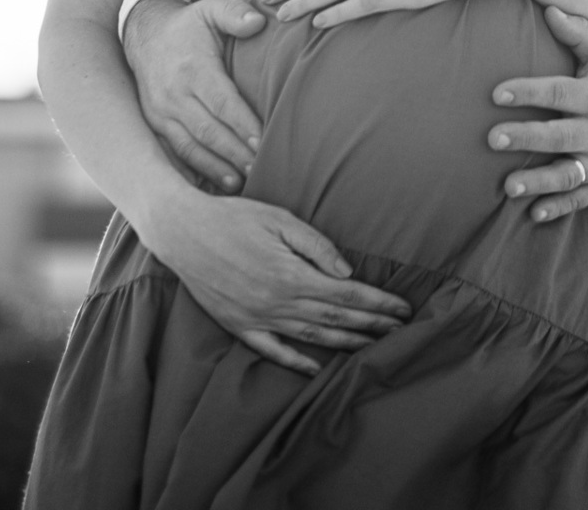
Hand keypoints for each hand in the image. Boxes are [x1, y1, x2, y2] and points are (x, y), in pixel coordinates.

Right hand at [123, 0, 265, 192]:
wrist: (144, 34)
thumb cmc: (188, 25)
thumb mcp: (210, 9)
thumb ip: (235, 13)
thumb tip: (258, 20)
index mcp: (192, 68)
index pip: (222, 102)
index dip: (242, 124)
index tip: (263, 141)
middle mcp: (173, 95)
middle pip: (208, 130)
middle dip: (234, 153)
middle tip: (260, 168)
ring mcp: (161, 113)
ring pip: (190, 147)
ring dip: (215, 168)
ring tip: (240, 183)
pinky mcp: (154, 125)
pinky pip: (173, 153)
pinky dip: (191, 171)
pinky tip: (210, 186)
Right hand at [151, 188, 412, 375]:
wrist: (184, 232)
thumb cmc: (235, 218)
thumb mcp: (281, 221)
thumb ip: (317, 247)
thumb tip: (348, 273)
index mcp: (291, 276)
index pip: (347, 297)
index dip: (378, 304)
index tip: (403, 309)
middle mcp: (278, 304)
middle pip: (336, 320)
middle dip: (372, 325)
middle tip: (401, 330)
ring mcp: (258, 320)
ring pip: (311, 337)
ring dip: (346, 344)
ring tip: (373, 346)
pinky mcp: (240, 327)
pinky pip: (273, 352)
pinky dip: (297, 362)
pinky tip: (316, 368)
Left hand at [487, 7, 587, 222]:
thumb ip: (578, 33)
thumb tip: (549, 8)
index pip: (559, 92)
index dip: (528, 92)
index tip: (497, 93)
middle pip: (559, 135)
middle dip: (526, 137)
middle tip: (492, 138)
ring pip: (569, 174)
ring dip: (538, 181)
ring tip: (508, 187)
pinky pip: (581, 199)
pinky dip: (559, 207)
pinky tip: (535, 213)